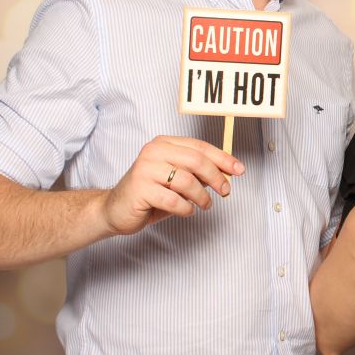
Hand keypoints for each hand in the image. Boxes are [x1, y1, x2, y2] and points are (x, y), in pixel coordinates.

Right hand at [101, 136, 244, 234]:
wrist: (114, 209)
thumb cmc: (150, 193)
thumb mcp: (177, 178)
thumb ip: (197, 173)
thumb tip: (227, 173)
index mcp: (164, 143)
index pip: (200, 147)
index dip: (223, 158)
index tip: (239, 170)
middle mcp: (154, 152)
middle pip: (196, 161)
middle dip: (216, 177)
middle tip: (225, 191)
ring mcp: (145, 169)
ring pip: (187, 181)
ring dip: (202, 197)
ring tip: (204, 205)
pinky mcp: (140, 189)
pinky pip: (174, 200)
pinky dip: (186, 208)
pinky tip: (186, 211)